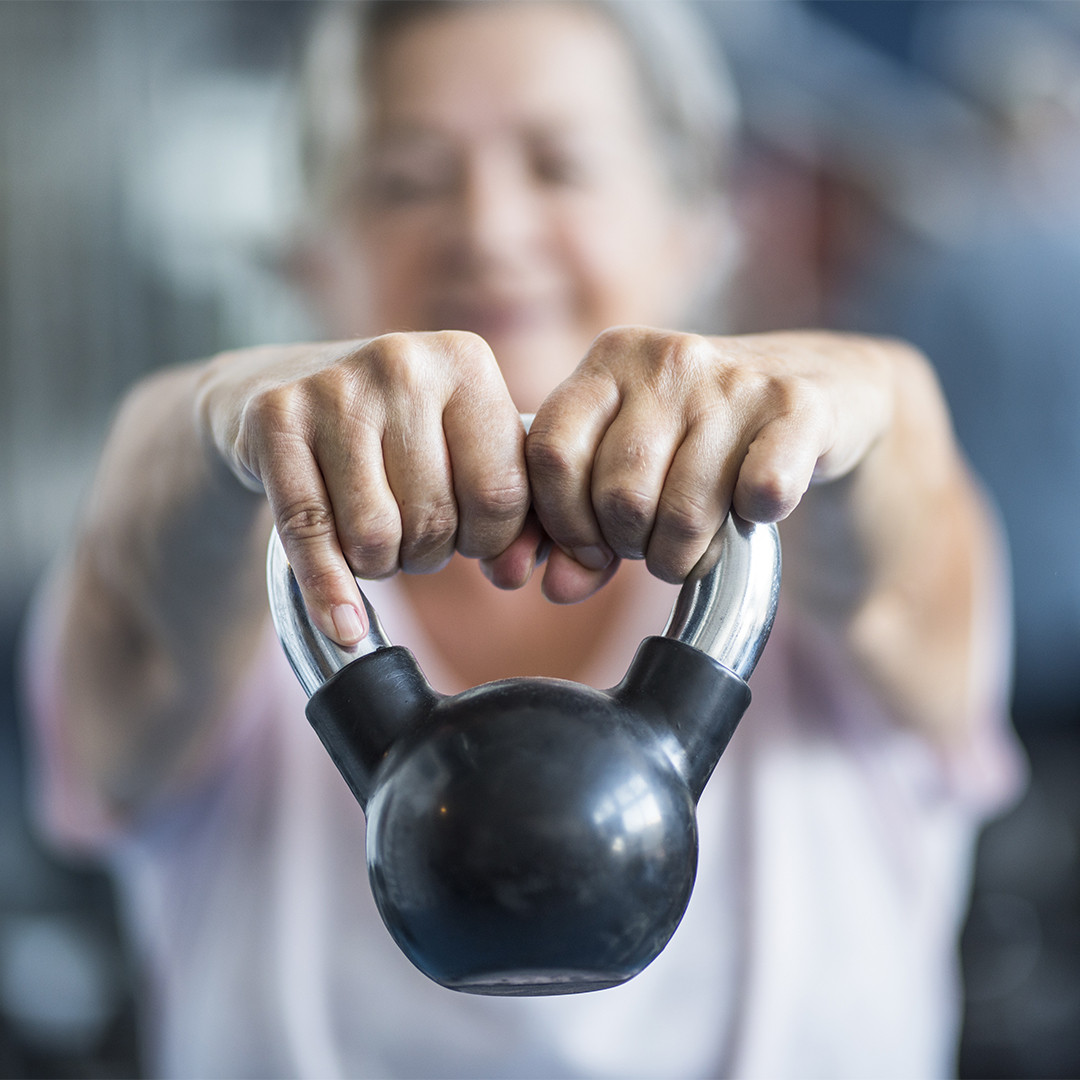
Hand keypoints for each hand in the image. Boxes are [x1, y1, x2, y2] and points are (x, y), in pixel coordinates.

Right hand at [195, 332, 530, 643]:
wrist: (284, 380)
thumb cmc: (396, 431)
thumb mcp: (463, 446)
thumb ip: (510, 511)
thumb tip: (514, 574)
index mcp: (466, 361)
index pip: (502, 492)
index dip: (490, 539)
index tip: (471, 536)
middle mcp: (402, 363)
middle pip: (435, 518)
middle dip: (429, 552)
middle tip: (414, 534)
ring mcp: (334, 387)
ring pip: (375, 534)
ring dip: (380, 563)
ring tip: (377, 536)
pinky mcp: (274, 418)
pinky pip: (310, 532)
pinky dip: (329, 591)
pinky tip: (343, 623)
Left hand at [511, 326, 892, 602]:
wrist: (824, 388)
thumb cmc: (703, 437)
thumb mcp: (630, 464)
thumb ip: (581, 525)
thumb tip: (556, 588)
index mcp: (610, 359)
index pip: (550, 453)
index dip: (565, 522)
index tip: (591, 548)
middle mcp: (669, 359)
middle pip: (619, 496)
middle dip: (632, 546)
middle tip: (655, 541)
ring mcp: (736, 380)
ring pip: (682, 513)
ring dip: (686, 554)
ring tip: (698, 542)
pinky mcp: (799, 407)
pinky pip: (759, 493)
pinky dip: (752, 522)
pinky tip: (752, 511)